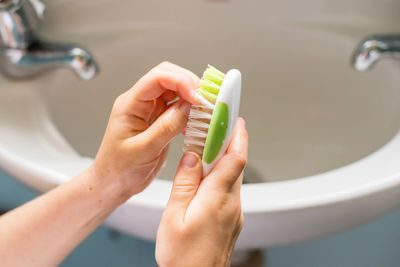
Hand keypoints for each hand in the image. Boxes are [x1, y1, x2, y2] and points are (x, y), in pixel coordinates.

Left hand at [92, 62, 198, 199]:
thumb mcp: (144, 150)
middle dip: (190, 84)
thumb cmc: (119, 169)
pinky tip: (196, 123)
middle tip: (206, 101)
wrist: (114, 182)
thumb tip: (188, 107)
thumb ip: (166, 127)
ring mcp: (151, 110)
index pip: (157, 78)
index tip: (197, 96)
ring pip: (176, 91)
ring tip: (205, 112)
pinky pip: (179, 107)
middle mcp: (141, 103)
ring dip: (193, 98)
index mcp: (130, 104)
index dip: (181, 81)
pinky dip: (191, 111)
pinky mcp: (160, 120)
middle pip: (169, 77)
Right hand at [156, 118, 247, 266]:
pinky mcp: (232, 221)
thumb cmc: (184, 258)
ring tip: (210, 149)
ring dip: (226, 159)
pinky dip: (223, 177)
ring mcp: (234, 213)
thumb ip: (184, 183)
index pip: (235, 157)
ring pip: (234, 177)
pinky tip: (208, 179)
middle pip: (237, 164)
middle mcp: (232, 204)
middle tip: (221, 127)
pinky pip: (231, 191)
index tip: (234, 118)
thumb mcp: (174, 216)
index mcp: (217, 198)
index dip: (237, 135)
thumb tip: (191, 156)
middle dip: (232, 142)